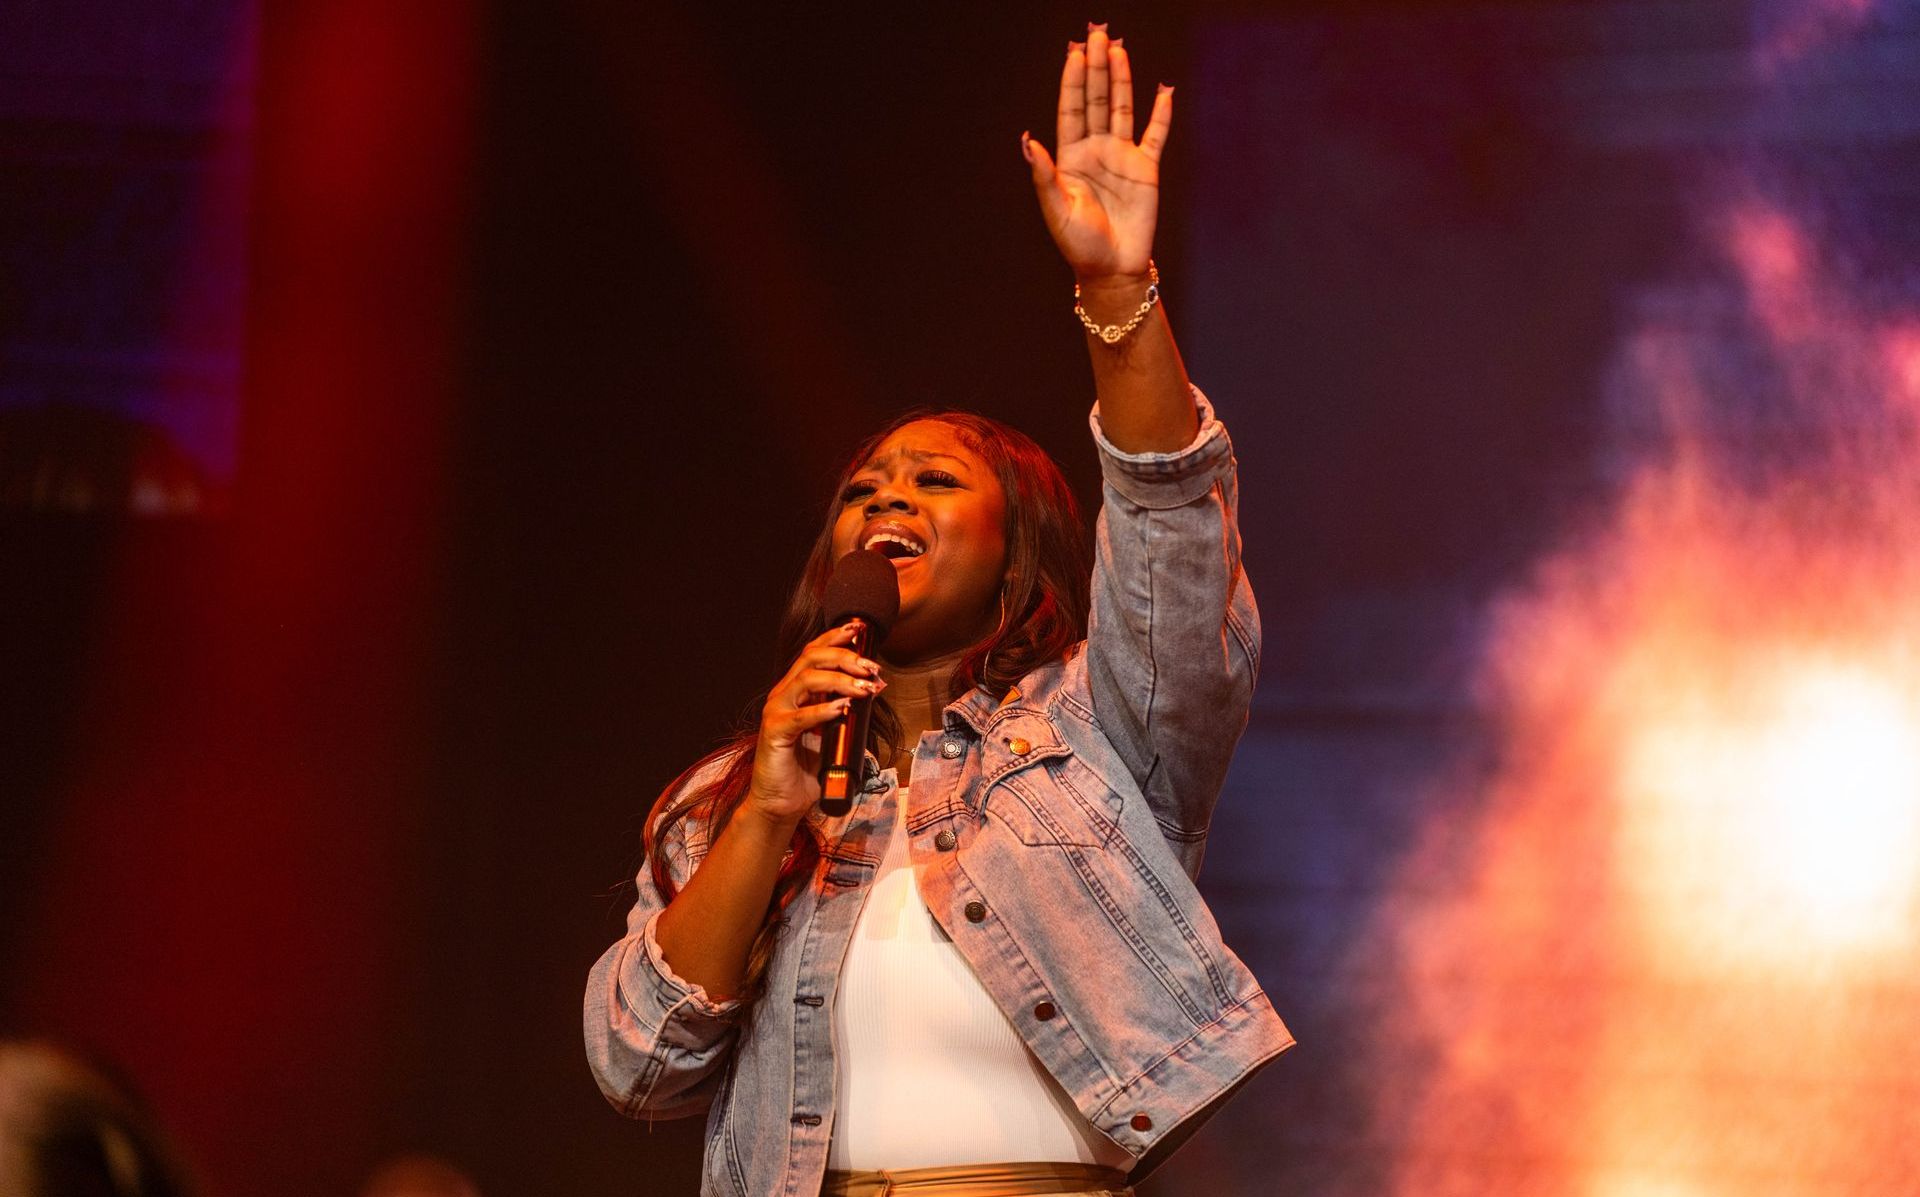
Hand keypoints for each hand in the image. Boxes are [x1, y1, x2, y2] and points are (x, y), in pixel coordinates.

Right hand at [745, 624, 884, 825]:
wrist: (783, 802)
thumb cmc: (808, 769)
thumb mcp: (834, 734)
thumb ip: (847, 711)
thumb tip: (874, 689)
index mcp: (795, 691)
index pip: (812, 653)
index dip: (835, 638)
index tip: (860, 631)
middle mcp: (783, 695)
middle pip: (810, 659)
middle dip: (844, 657)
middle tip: (871, 667)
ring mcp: (776, 712)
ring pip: (806, 680)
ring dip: (840, 680)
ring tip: (864, 688)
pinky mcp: (774, 733)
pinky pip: (800, 716)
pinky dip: (823, 709)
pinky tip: (842, 708)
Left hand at [1022, 24, 1171, 284]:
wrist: (1112, 269)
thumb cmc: (1078, 244)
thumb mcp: (1056, 210)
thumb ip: (1044, 176)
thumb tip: (1028, 142)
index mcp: (1070, 157)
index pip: (1071, 110)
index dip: (1072, 81)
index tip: (1074, 54)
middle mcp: (1095, 150)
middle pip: (1097, 100)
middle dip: (1096, 68)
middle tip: (1098, 35)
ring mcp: (1122, 157)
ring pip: (1122, 109)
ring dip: (1122, 79)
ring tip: (1119, 50)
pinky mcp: (1146, 169)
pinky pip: (1155, 134)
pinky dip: (1161, 113)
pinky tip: (1163, 90)